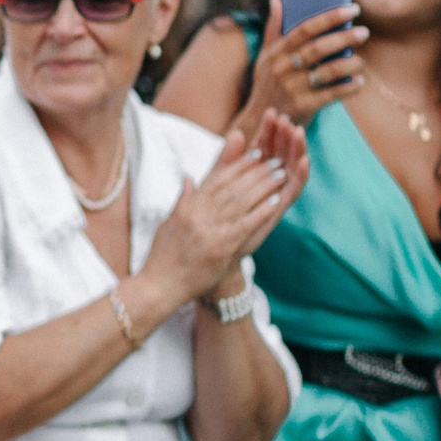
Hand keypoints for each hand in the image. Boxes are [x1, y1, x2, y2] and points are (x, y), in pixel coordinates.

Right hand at [142, 123, 297, 308]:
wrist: (159, 286)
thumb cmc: (162, 257)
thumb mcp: (168, 223)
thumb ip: (182, 200)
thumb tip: (188, 179)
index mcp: (187, 206)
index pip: (217, 178)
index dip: (238, 164)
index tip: (256, 154)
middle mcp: (198, 214)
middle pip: (233, 186)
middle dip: (257, 171)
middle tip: (276, 161)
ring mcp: (210, 230)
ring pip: (242, 200)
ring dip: (264, 186)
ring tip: (281, 175)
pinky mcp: (221, 247)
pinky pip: (246, 224)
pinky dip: (262, 211)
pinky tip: (275, 202)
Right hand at [228, 0, 366, 143]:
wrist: (261, 120)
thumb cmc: (267, 84)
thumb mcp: (265, 56)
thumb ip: (273, 26)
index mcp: (276, 52)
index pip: (306, 28)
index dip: (331, 17)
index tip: (352, 9)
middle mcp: (283, 69)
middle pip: (319, 48)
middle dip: (345, 38)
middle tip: (364, 32)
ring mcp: (293, 89)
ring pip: (329, 71)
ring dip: (350, 64)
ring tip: (361, 61)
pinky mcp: (304, 106)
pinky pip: (332, 94)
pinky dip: (349, 87)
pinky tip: (359, 82)